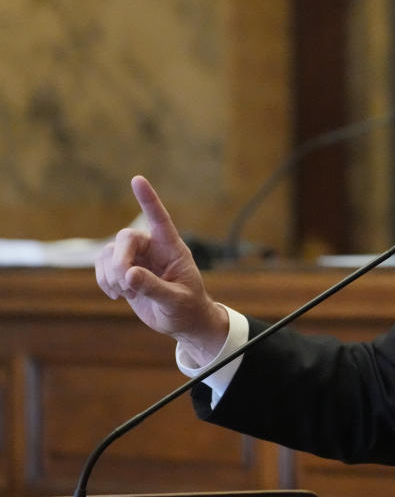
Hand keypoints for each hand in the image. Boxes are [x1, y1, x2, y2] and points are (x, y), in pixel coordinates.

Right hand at [95, 175, 227, 364]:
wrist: (182, 321)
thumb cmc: (187, 307)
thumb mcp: (176, 300)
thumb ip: (154, 287)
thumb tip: (128, 273)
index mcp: (173, 248)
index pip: (160, 219)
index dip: (148, 200)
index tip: (137, 179)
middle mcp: (153, 248)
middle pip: (125, 238)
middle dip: (119, 261)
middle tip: (126, 285)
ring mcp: (136, 259)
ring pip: (109, 252)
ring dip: (110, 274)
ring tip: (126, 293)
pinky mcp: (123, 271)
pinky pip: (101, 266)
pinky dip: (103, 280)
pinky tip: (117, 295)